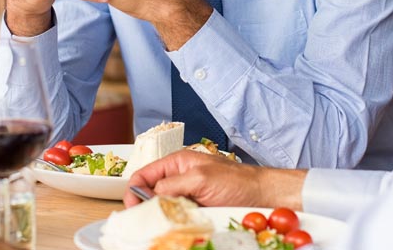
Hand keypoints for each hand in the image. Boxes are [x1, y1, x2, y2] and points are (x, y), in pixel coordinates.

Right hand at [124, 149, 305, 210]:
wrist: (261, 196)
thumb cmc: (236, 181)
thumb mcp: (201, 178)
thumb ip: (172, 184)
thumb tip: (148, 194)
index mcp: (177, 163)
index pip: (144, 174)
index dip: (133, 190)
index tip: (132, 208)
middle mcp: (178, 179)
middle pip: (149, 194)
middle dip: (146, 207)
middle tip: (146, 222)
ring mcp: (186, 196)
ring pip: (161, 209)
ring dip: (160, 218)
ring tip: (163, 227)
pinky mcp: (194, 211)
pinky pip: (175, 219)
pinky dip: (172, 226)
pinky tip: (175, 230)